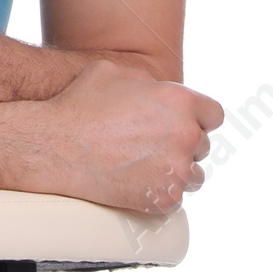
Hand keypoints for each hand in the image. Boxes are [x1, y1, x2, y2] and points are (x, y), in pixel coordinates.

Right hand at [11, 58, 223, 214]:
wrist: (58, 147)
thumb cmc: (81, 105)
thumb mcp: (114, 72)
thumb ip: (147, 82)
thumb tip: (156, 91)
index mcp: (179, 102)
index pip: (214, 114)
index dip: (200, 118)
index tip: (188, 124)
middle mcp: (185, 136)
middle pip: (203, 145)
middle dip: (182, 143)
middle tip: (154, 144)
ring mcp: (177, 171)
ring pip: (194, 174)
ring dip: (177, 170)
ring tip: (147, 165)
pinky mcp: (166, 199)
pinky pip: (175, 196)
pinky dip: (160, 191)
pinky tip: (138, 181)